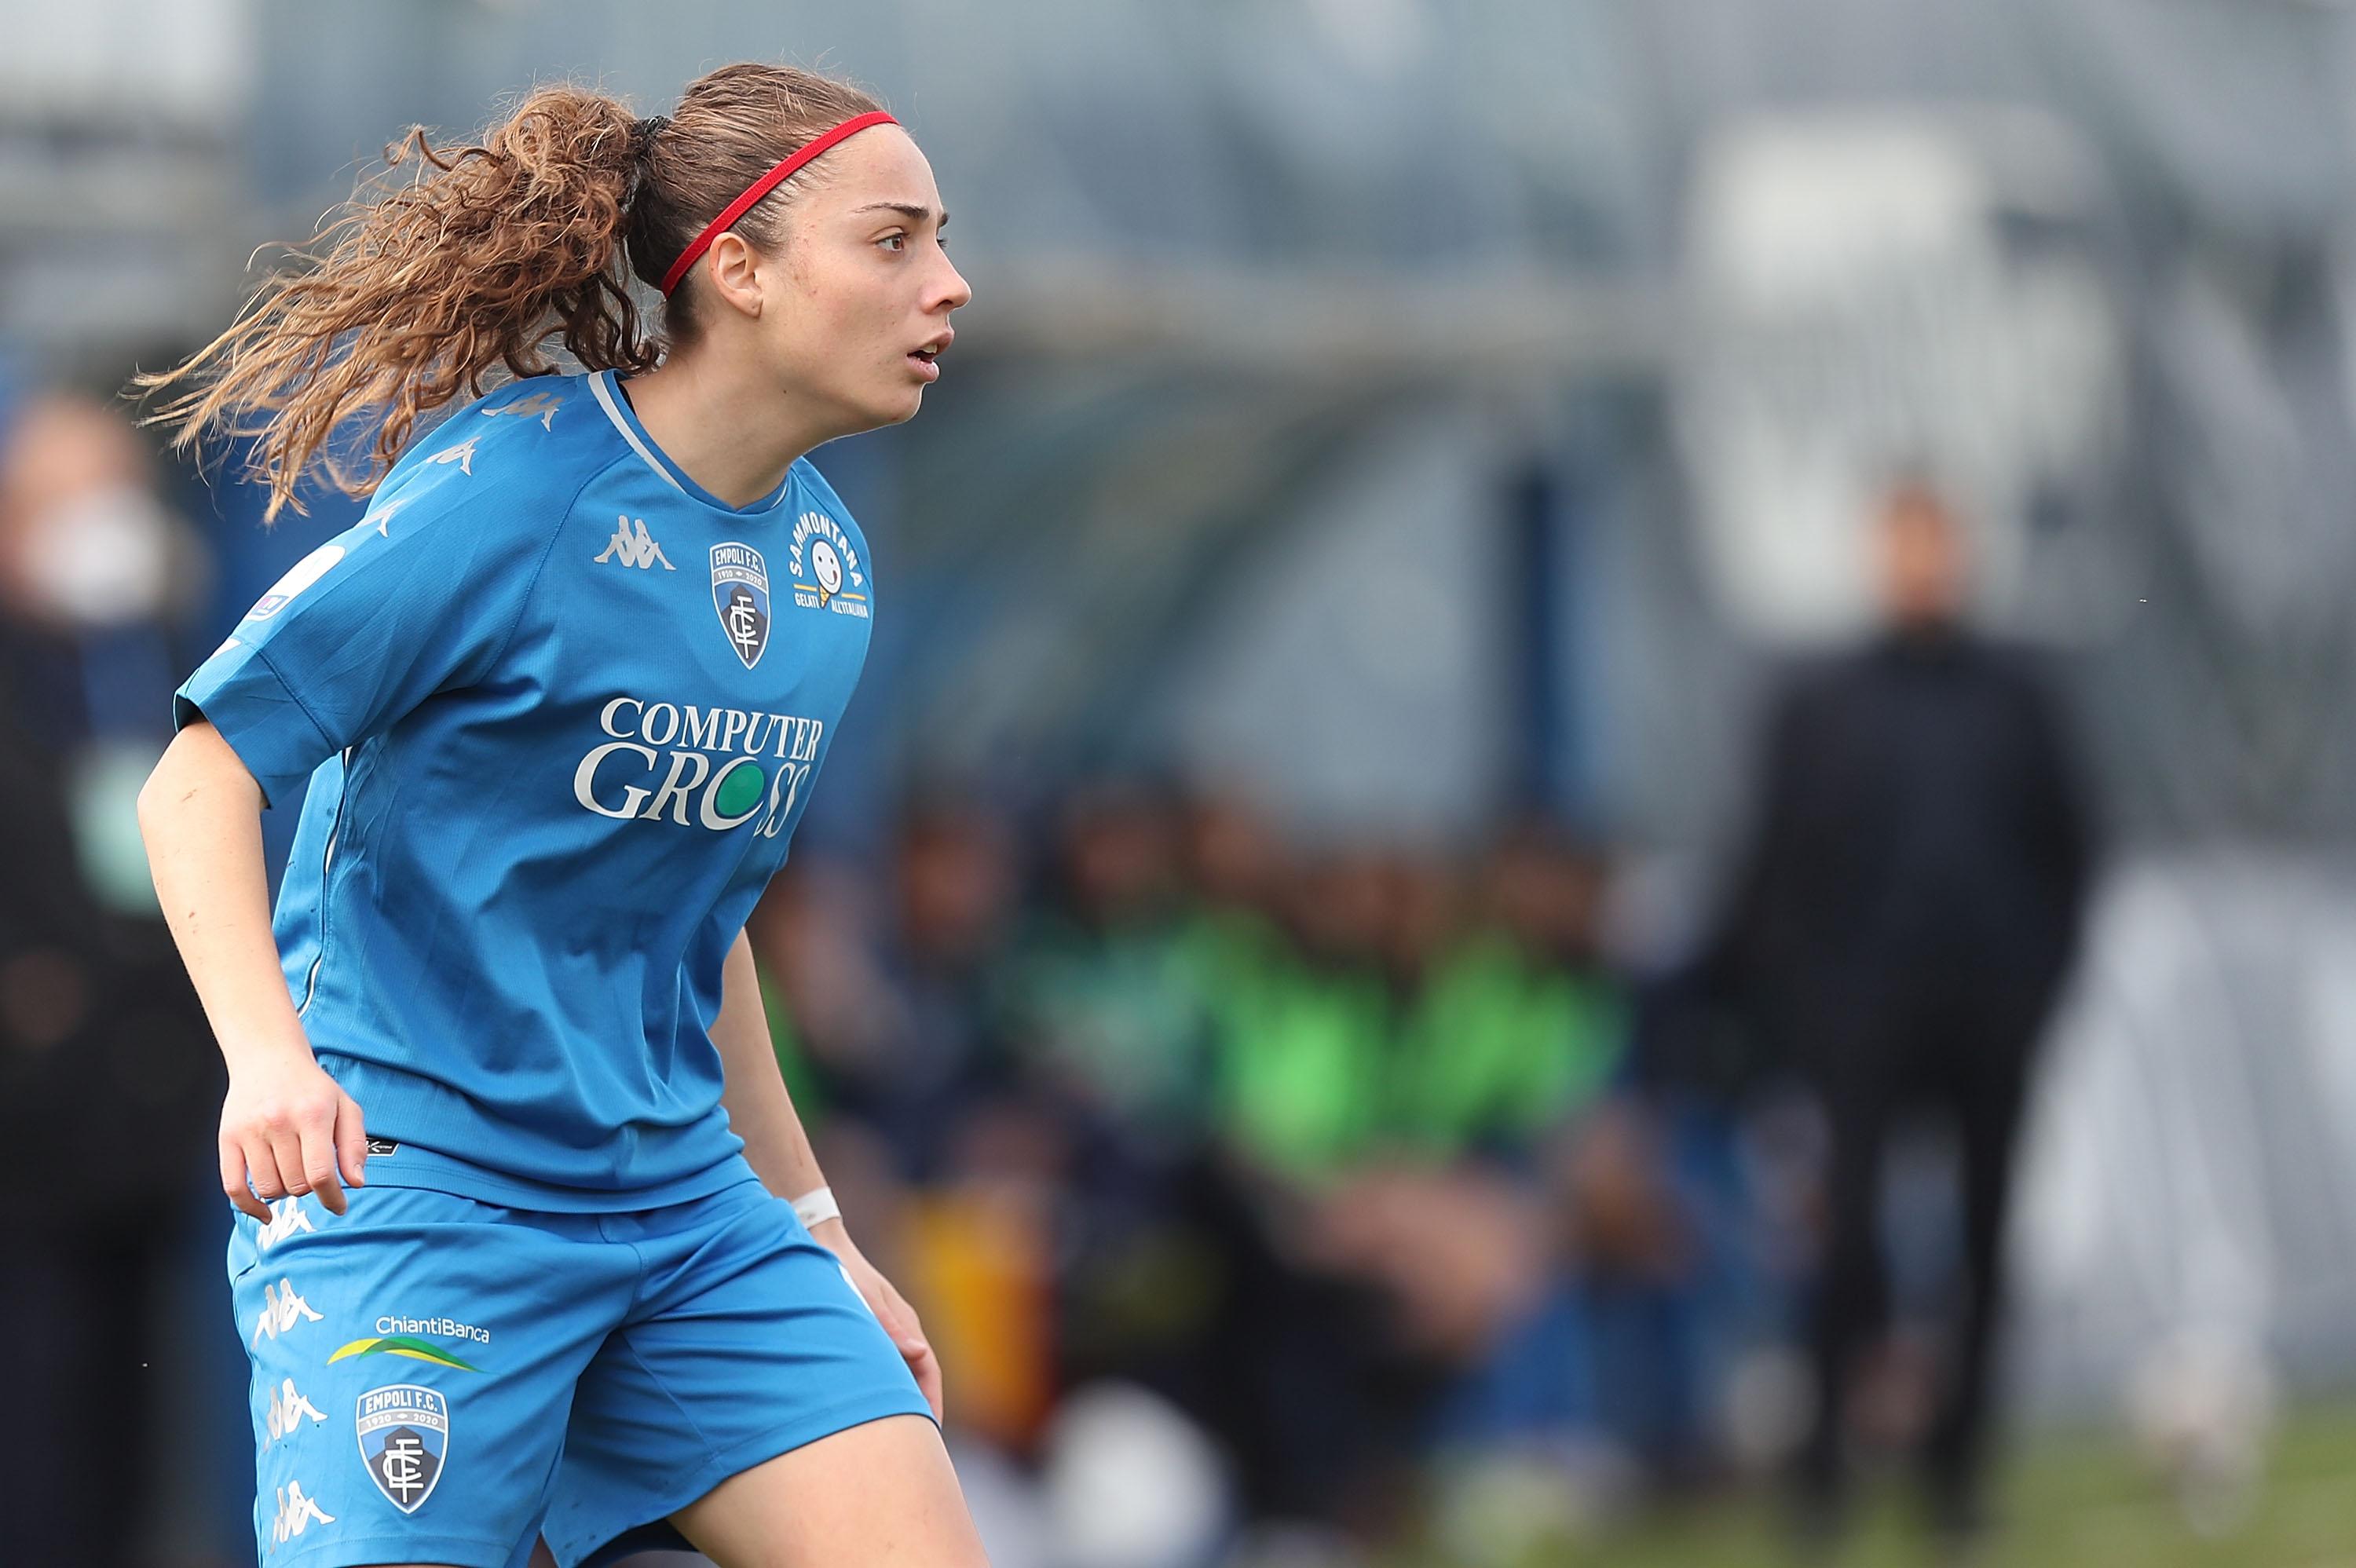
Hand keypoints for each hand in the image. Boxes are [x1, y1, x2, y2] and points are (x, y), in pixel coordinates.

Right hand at [219, 1040, 366, 1219]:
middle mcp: (278, 1122)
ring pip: (268, 1188)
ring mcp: (249, 1131)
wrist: (267, 1058)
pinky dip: (249, 1206)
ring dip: (285, 1192)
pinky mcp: (227, 1138)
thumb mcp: (345, 1107)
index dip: (332, 1198)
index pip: (320, 1173)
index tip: (340, 1207)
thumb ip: (354, 1145)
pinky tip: (264, 1210)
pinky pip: (233, 1187)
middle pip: (296, 1184)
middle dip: (310, 1188)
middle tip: (313, 1173)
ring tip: (292, 1173)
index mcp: (312, 1114)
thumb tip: (356, 1183)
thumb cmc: (311, 1088)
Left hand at [808, 1217, 943, 1421]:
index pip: (929, 1370)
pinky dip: (887, 1387)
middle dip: (921, 1408)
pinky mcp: (870, 1331)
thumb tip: (919, 1354)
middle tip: (919, 1444)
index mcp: (905, 1324)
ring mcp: (887, 1329)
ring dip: (903, 1399)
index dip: (931, 1402)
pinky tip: (873, 1404)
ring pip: (902, 1371)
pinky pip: (885, 1365)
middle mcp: (901, 1328)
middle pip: (919, 1375)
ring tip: (897, 1432)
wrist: (820, 1244)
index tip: (932, 1432)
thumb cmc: (841, 1272)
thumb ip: (888, 1327)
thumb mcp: (864, 1300)